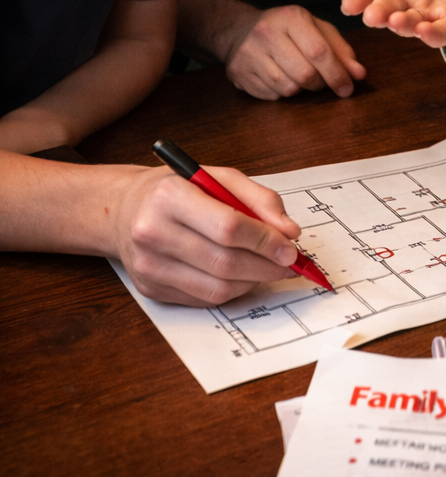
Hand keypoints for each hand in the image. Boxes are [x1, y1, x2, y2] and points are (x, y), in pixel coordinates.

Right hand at [112, 164, 303, 306]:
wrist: (124, 210)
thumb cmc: (177, 190)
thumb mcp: (218, 178)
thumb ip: (259, 199)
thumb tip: (289, 232)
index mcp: (169, 196)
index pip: (229, 227)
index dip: (266, 241)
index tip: (291, 247)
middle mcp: (153, 232)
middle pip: (225, 262)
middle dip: (267, 267)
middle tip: (290, 263)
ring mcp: (149, 265)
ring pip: (218, 288)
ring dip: (254, 281)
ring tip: (270, 268)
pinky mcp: (151, 289)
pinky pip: (205, 299)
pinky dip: (233, 290)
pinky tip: (243, 275)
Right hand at [225, 6, 366, 99]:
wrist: (239, 30)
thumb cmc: (287, 30)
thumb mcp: (317, 30)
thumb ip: (340, 50)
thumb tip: (358, 74)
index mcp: (291, 17)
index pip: (319, 51)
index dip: (337, 74)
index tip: (347, 88)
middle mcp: (266, 32)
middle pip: (304, 74)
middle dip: (320, 84)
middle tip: (322, 82)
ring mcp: (248, 53)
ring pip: (287, 88)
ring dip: (301, 90)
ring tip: (299, 76)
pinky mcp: (238, 72)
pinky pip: (271, 95)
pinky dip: (282, 93)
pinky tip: (280, 78)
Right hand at [341, 0, 445, 49]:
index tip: (348, 5)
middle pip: (386, 7)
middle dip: (378, 12)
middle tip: (371, 16)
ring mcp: (424, 14)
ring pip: (409, 23)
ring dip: (403, 24)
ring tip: (397, 21)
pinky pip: (440, 32)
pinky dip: (433, 34)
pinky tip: (426, 32)